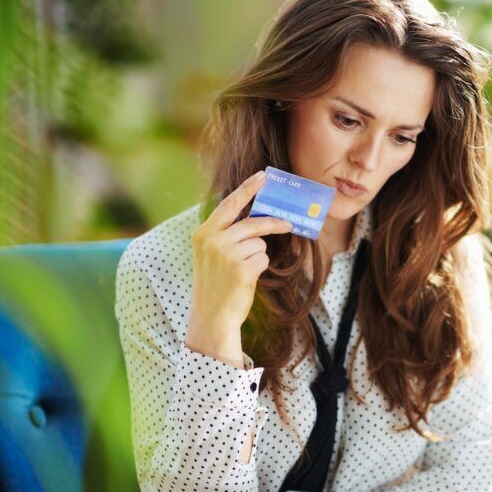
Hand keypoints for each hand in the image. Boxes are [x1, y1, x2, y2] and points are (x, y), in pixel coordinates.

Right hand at [185, 170, 292, 367]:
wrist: (212, 316)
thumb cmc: (215, 283)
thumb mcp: (211, 254)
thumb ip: (226, 234)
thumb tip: (256, 217)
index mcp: (203, 233)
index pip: (229, 204)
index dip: (247, 189)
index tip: (263, 176)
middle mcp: (213, 241)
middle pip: (252, 223)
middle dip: (273, 223)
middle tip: (288, 223)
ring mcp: (227, 255)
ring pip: (260, 243)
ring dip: (258, 256)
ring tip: (242, 271)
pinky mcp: (242, 269)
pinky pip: (263, 259)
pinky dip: (260, 268)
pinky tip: (246, 279)